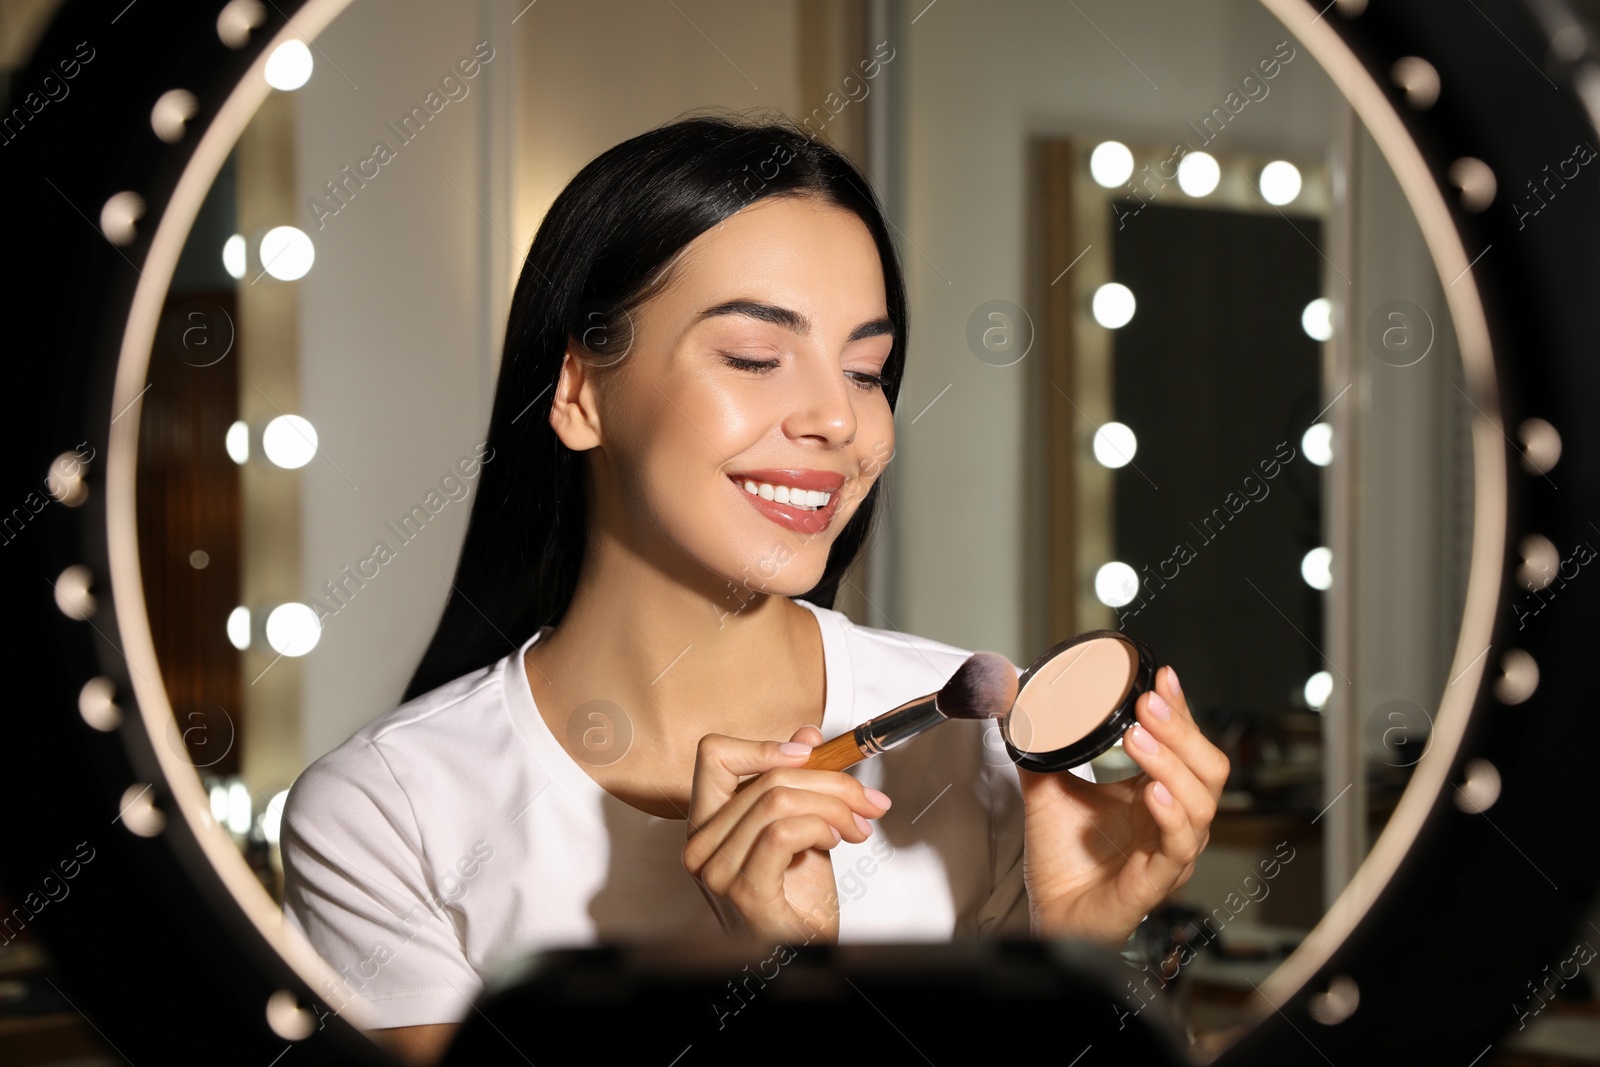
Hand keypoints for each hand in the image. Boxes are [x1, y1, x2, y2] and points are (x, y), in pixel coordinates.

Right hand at [683, 724, 891, 943]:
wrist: (806, 957)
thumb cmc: (799, 905)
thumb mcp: (802, 831)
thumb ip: (797, 785)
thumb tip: (806, 735)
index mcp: (707, 825)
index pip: (714, 756)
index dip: (763, 745)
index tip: (811, 754)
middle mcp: (700, 846)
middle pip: (765, 777)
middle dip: (830, 781)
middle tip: (866, 799)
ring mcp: (717, 871)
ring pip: (778, 800)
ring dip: (834, 806)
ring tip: (857, 826)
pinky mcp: (744, 891)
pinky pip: (782, 833)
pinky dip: (820, 827)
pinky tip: (837, 841)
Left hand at [1016, 666, 1228, 945]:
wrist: (1049, 913)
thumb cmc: (1063, 861)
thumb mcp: (1049, 788)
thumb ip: (1040, 745)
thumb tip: (1021, 703)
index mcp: (1156, 793)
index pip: (1185, 743)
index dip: (1180, 709)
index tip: (1162, 678)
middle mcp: (1172, 820)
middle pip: (1208, 769)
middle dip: (1182, 730)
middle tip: (1149, 703)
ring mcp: (1168, 851)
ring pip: (1201, 804)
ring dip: (1172, 764)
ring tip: (1140, 737)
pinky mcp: (1154, 881)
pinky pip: (1177, 848)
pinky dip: (1170, 816)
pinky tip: (1154, 793)